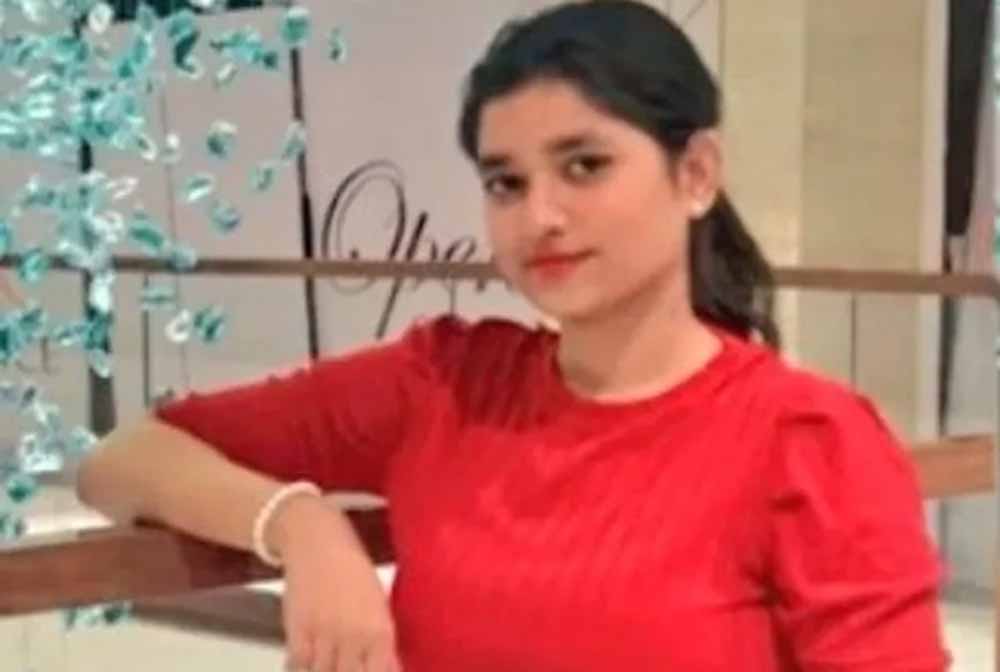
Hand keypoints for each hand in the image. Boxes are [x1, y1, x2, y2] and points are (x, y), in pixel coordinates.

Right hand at [271, 496, 401, 671]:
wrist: (317, 541)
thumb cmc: (354, 569)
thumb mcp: (378, 604)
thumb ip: (382, 641)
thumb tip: (389, 669)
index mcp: (380, 630)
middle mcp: (354, 637)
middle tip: (348, 666)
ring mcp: (324, 636)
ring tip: (332, 665)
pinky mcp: (297, 632)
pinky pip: (298, 667)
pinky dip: (302, 670)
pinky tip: (307, 665)